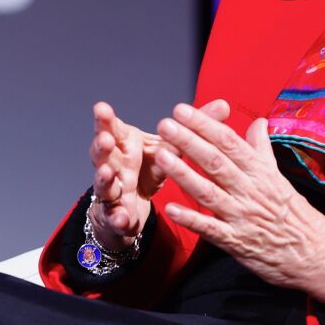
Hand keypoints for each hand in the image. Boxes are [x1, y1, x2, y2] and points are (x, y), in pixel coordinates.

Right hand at [88, 98, 230, 251]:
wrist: (129, 206)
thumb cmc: (148, 167)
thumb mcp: (168, 147)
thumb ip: (192, 127)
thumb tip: (224, 105)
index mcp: (124, 144)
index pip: (112, 128)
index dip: (106, 119)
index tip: (102, 107)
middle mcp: (113, 164)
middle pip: (102, 152)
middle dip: (101, 144)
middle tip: (105, 137)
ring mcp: (111, 189)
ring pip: (104, 183)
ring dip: (104, 179)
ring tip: (107, 173)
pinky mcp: (115, 213)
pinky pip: (114, 215)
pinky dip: (117, 216)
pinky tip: (122, 218)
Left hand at [152, 102, 324, 314]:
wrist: (315, 254)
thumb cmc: (294, 213)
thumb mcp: (280, 177)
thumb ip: (263, 149)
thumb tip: (258, 121)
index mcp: (260, 171)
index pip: (230, 142)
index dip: (205, 125)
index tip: (183, 110)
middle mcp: (250, 190)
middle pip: (216, 162)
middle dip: (189, 142)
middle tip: (165, 124)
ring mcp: (242, 216)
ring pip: (209, 191)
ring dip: (184, 174)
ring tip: (162, 156)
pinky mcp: (237, 242)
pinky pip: (211, 229)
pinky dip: (191, 219)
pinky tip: (170, 208)